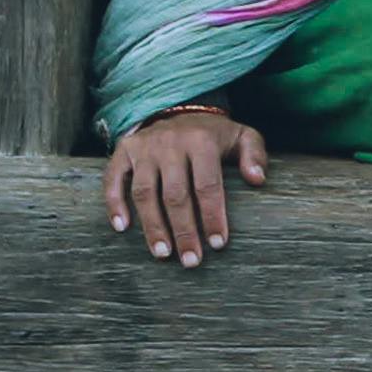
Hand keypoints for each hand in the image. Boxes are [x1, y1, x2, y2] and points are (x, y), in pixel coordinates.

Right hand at [104, 107, 267, 265]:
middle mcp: (170, 143)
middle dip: (184, 231)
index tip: (217, 244)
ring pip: (144, 192)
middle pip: (175, 195)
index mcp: (201, 141)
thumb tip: (258, 180)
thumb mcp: (242, 136)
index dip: (212, 216)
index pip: (207, 185)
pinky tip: (121, 228)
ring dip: (153, 226)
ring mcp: (144, 148)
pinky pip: (114, 179)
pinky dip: (114, 203)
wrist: (177, 110)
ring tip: (163, 254)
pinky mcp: (124, 151)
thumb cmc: (214, 135)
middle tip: (191, 261)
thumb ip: (255, 155)